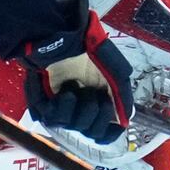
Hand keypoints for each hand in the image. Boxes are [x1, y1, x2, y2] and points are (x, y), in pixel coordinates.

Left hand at [21, 0, 134, 143]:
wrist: (66, 37)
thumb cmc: (90, 50)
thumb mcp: (116, 72)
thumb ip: (123, 98)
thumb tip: (124, 121)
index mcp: (99, 101)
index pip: (105, 132)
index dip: (109, 131)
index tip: (113, 123)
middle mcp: (81, 108)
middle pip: (92, 133)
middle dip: (98, 114)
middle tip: (96, 95)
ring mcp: (63, 107)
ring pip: (74, 127)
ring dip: (81, 106)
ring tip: (78, 86)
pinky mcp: (45, 104)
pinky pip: (56, 119)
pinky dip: (65, 105)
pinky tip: (67, 91)